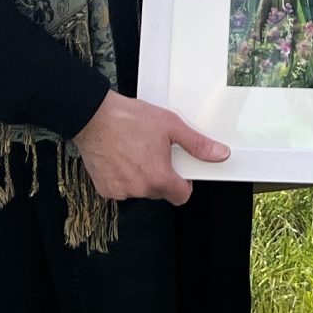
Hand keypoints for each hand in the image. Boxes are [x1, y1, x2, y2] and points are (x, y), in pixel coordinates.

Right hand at [73, 91, 229, 203]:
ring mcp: (121, 191)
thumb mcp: (170, 125)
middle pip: (160, 191)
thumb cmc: (128, 119)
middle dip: (160, 176)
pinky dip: (123, 177)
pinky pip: (121, 188)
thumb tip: (220, 154)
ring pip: (140, 189)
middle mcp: (140, 188)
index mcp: (159, 176)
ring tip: (135, 151)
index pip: (181, 196)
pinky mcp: (105, 189)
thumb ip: (196, 144)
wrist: (93, 117)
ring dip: (141, 176)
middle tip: (154, 152)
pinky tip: (120, 157)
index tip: (179, 172)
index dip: (183, 184)